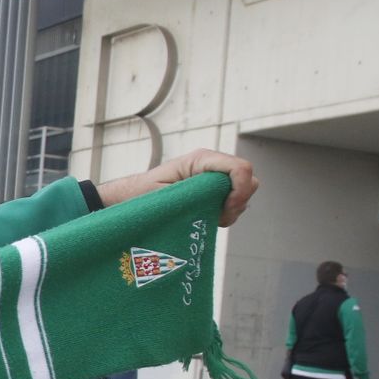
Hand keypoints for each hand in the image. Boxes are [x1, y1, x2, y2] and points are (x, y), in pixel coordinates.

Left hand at [95, 148, 257, 227]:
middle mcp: (211, 165)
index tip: (226, 209)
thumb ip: (192, 195)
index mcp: (200, 160)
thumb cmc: (141, 195)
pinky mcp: (213, 189)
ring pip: (244, 191)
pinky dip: (227, 212)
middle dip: (237, 202)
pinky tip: (207, 218)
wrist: (130, 197)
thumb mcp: (164, 196)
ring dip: (231, 209)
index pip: (240, 168)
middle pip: (248, 180)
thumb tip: (217, 200)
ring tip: (207, 218)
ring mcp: (214, 176)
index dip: (241, 190)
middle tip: (215, 218)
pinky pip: (235, 200)